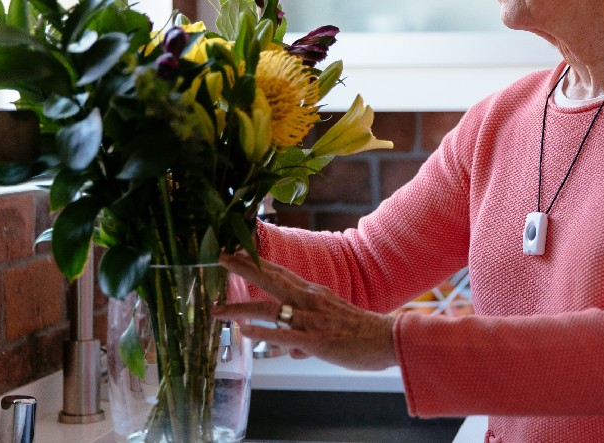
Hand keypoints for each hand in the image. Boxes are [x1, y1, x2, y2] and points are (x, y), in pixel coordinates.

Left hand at [215, 252, 397, 371]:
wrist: (386, 339)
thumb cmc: (359, 333)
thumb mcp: (328, 326)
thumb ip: (304, 337)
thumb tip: (290, 351)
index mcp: (313, 292)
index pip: (279, 272)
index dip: (257, 262)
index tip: (236, 252)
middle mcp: (309, 300)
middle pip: (271, 279)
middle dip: (244, 268)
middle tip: (220, 257)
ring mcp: (311, 319)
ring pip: (270, 309)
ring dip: (240, 308)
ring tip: (217, 310)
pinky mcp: (316, 340)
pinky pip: (284, 335)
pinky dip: (262, 333)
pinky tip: (244, 331)